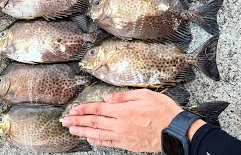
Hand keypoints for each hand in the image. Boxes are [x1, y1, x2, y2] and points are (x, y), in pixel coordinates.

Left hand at [61, 89, 183, 151]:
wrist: (176, 131)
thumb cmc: (162, 111)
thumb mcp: (145, 95)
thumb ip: (123, 96)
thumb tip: (106, 97)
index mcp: (124, 110)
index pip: (98, 109)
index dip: (83, 110)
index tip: (73, 110)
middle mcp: (120, 124)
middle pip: (94, 122)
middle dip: (77, 121)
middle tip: (65, 122)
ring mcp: (123, 135)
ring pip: (98, 134)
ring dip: (83, 132)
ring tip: (72, 130)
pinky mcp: (128, 144)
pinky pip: (109, 143)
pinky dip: (97, 141)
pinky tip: (89, 139)